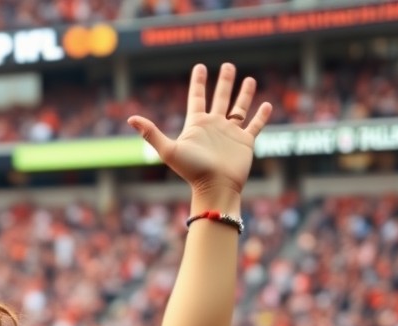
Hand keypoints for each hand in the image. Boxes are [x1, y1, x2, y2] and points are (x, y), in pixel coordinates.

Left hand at [128, 63, 271, 200]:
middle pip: (220, 98)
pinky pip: (255, 125)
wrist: (215, 187)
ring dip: (244, 94)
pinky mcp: (245, 142)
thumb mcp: (169, 150)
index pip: (197, 98)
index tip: (200, 66)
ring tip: (249, 79)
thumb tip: (130, 118)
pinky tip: (266, 105)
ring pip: (239, 108)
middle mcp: (214, 126)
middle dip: (224, 82)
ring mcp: (230, 134)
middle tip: (228, 65)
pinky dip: (261, 116)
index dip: (198, 82)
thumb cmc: (192, 170)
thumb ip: (151, 133)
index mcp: (197, 125)